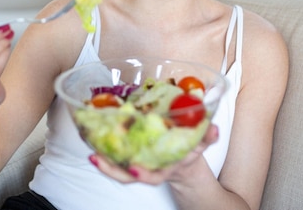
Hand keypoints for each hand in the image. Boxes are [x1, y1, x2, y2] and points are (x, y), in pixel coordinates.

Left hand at [89, 124, 218, 184]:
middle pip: (127, 176)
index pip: (154, 176)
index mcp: (166, 167)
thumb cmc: (189, 149)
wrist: (184, 160)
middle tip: (97, 158)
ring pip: (118, 169)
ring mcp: (138, 164)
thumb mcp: (201, 144)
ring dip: (103, 162)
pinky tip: (92, 139)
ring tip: (90, 152)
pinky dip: (104, 150)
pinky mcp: (130, 155)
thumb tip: (212, 126)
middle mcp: (149, 169)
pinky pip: (115, 157)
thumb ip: (207, 136)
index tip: (133, 169)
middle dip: (112, 169)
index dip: (143, 174)